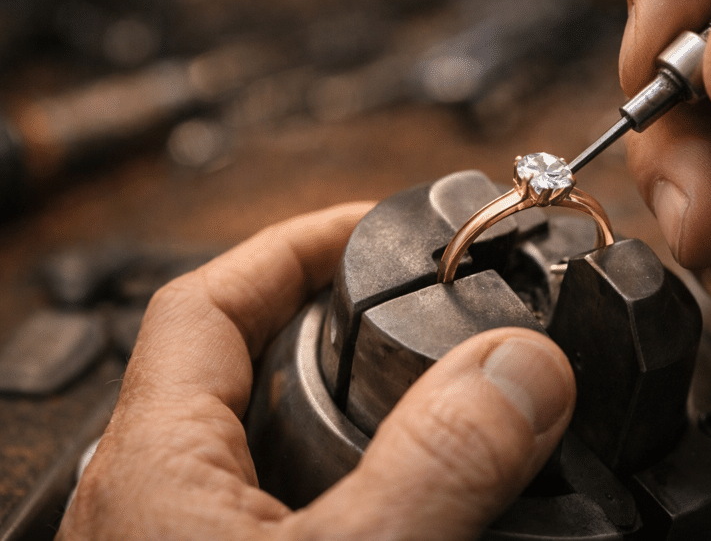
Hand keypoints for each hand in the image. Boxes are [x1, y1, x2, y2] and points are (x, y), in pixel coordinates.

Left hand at [57, 203, 574, 539]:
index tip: (375, 224)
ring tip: (438, 397)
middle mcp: (164, 505)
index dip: (294, 246)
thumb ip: (435, 469)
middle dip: (333, 323)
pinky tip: (425, 508)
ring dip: (352, 415)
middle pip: (238, 368)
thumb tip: (524, 367)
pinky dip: (366, 493)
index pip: (211, 303)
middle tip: (421, 305)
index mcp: (161, 467)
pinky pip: (304, 515)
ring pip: (274, 451)